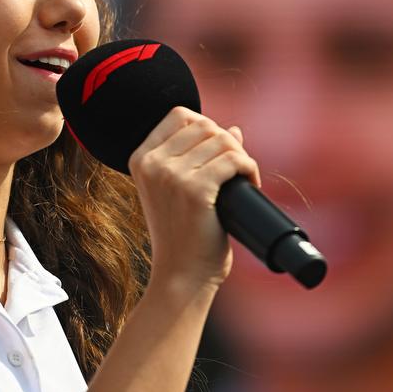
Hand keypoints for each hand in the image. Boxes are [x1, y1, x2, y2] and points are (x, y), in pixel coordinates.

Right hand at [128, 107, 259, 295]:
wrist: (181, 276)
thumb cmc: (182, 235)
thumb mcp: (179, 190)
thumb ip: (197, 157)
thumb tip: (234, 129)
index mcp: (141, 159)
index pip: (179, 114)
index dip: (205, 125)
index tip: (217, 151)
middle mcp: (152, 164)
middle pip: (204, 124)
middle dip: (227, 142)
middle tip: (235, 168)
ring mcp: (172, 176)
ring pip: (223, 140)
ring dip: (241, 156)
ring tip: (243, 178)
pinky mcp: (196, 191)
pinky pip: (234, 160)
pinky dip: (249, 168)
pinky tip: (251, 183)